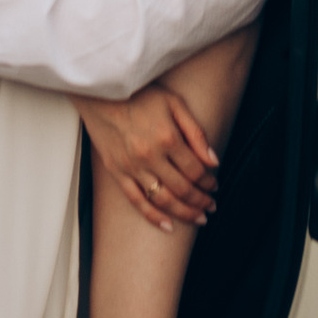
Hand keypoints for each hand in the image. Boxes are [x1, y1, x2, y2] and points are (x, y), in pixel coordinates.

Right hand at [82, 85, 219, 231]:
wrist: (102, 92)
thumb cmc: (140, 94)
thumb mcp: (175, 103)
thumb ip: (196, 133)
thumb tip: (213, 161)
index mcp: (167, 138)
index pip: (195, 170)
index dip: (209, 181)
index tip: (215, 185)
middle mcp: (150, 156)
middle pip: (182, 189)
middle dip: (201, 200)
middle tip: (212, 206)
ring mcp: (132, 167)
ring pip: (163, 200)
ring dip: (184, 212)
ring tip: (198, 218)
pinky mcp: (117, 172)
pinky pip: (137, 201)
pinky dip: (153, 217)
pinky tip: (168, 225)